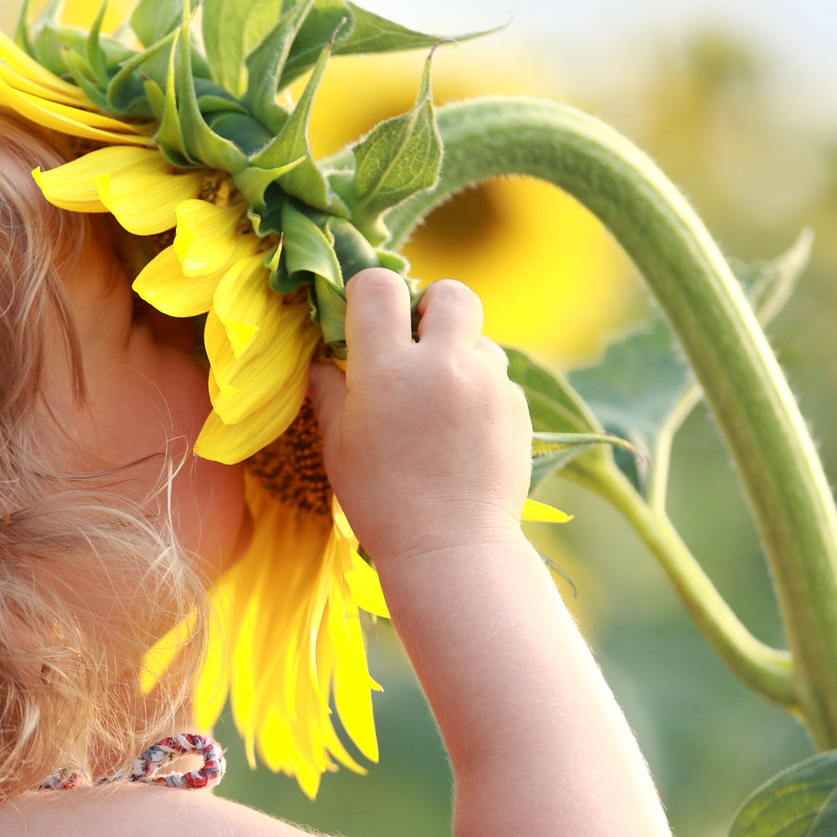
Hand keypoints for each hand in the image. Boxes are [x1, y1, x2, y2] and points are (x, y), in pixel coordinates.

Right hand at [308, 270, 532, 566]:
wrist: (451, 549)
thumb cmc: (381, 502)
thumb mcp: (339, 448)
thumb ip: (330, 393)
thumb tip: (320, 362)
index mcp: (387, 370)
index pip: (379, 287)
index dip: (369, 295)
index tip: (365, 321)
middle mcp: (443, 364)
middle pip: (450, 293)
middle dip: (431, 308)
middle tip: (416, 344)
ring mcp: (487, 384)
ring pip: (479, 338)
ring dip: (459, 354)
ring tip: (441, 402)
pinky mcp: (517, 407)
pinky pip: (497, 378)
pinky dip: (479, 391)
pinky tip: (463, 434)